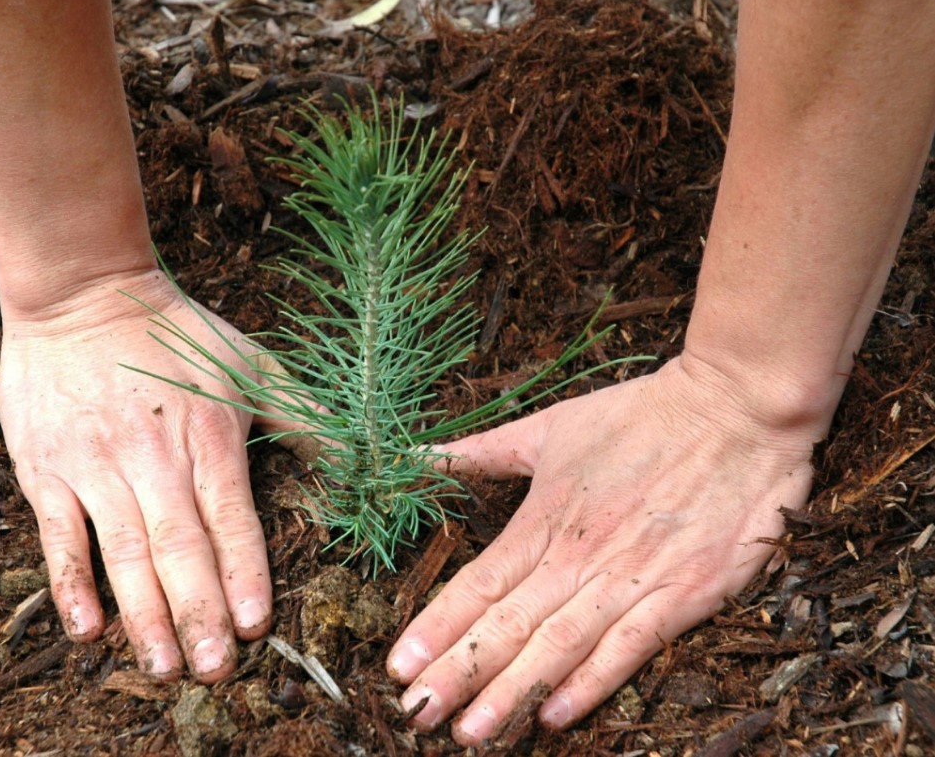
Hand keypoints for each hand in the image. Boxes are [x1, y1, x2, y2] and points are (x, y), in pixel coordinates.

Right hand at [0, 268, 306, 681]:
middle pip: (179, 546)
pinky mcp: (48, 468)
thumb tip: (361, 460)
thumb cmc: (177, 332)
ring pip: (122, 552)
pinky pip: (58, 535)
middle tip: (214, 671)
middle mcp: (153, 456)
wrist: (84, 292)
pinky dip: (71, 583)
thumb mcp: (252, 364)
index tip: (256, 625)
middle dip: (198, 612)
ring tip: (162, 666)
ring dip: (144, 613)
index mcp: (208, 435)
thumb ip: (305, 416)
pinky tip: (88, 630)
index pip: (231, 516)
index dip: (244, 572)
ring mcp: (96, 464)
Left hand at [387, 355, 819, 742]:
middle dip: (458, 674)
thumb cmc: (640, 415)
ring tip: (470, 733)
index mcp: (545, 517)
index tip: (398, 666)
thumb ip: (484, 451)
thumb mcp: (552, 426)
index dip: (436, 627)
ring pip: (559, 645)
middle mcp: (579, 555)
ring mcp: (632, 577)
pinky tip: (554, 715)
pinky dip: (591, 683)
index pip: (479, 583)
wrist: (736, 409)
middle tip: (415, 715)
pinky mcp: (684, 593)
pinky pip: (630, 648)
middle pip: (508, 624)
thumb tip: (422, 456)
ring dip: (511, 692)